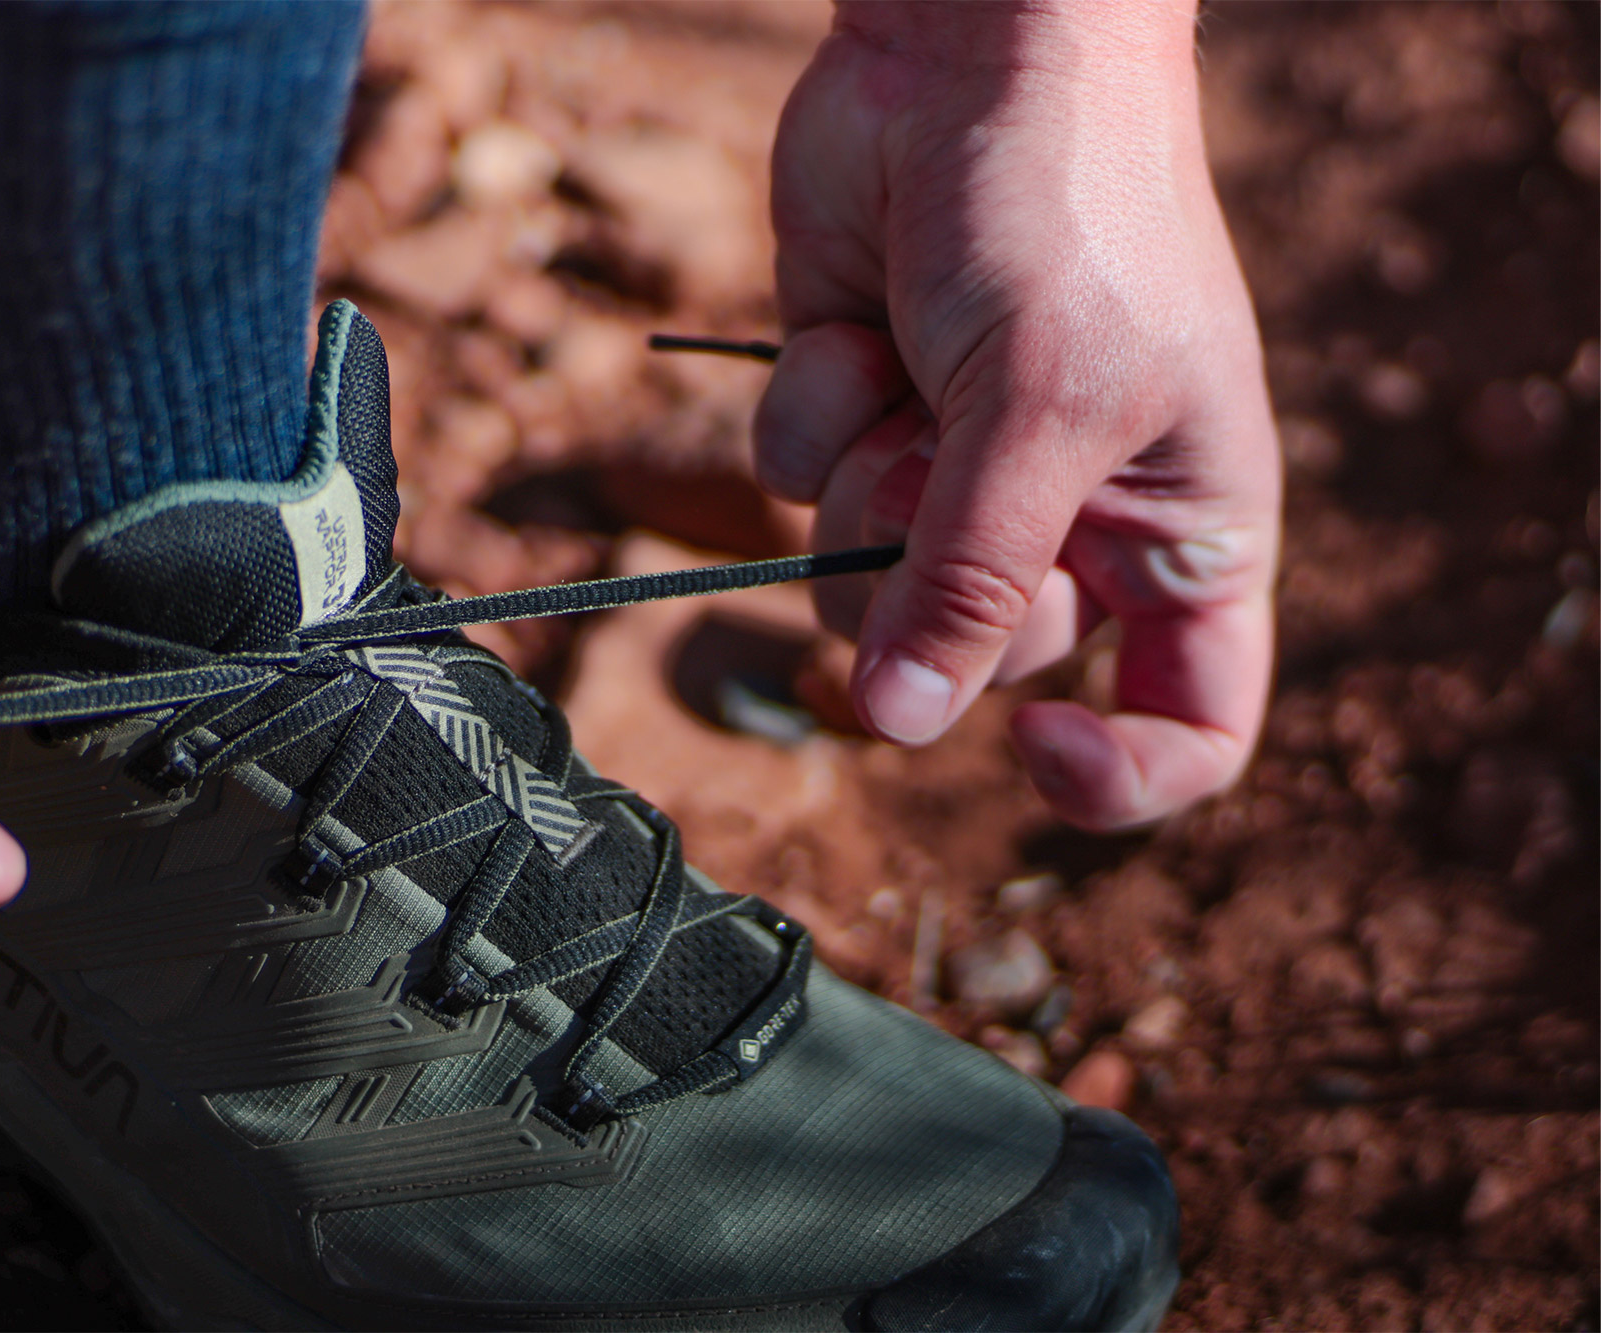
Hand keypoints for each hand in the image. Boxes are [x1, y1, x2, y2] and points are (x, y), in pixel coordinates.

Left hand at [757, 0, 1279, 830]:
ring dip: (859, 490)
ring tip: (906, 375)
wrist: (968, 50)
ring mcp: (954, 467)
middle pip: (979, 661)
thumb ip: (970, 581)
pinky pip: (795, 487)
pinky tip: (854, 325)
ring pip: (859, 587)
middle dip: (930, 584)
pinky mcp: (856, 410)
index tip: (1037, 752)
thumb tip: (901, 726)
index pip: (1192, 720)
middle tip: (939, 468)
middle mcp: (1069, 517)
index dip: (1126, 773)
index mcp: (1181, 531)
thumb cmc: (1066, 212)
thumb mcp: (1042, 408)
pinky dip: (811, 412)